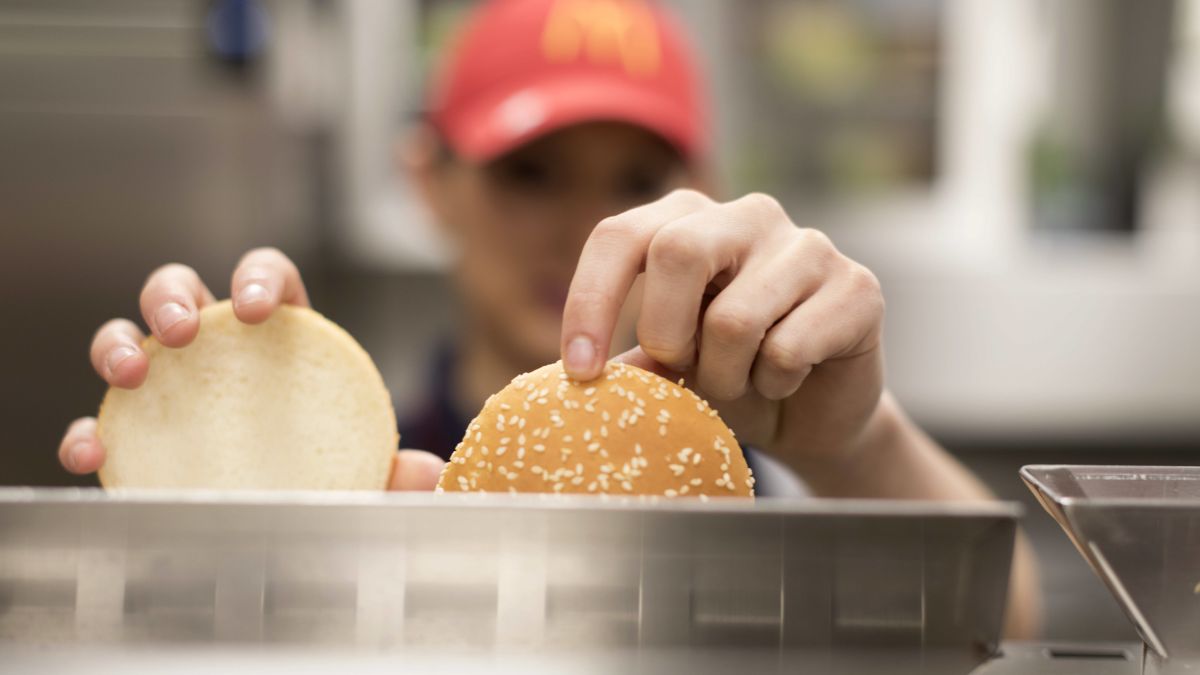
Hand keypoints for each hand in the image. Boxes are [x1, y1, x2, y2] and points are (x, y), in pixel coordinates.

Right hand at [58, 247, 443, 489]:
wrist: (295, 513)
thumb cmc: (330, 465)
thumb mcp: (363, 464)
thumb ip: (393, 465)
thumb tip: (429, 471)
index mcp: (282, 333)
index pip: (268, 274)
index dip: (257, 276)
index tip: (256, 309)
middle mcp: (219, 346)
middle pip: (182, 287)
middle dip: (173, 296)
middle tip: (182, 331)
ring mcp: (174, 382)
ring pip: (130, 334)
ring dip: (119, 343)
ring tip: (128, 374)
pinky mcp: (141, 430)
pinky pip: (106, 421)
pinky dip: (89, 431)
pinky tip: (89, 451)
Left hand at [560, 190, 884, 463]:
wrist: (813, 416)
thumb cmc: (730, 377)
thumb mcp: (668, 367)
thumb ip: (630, 356)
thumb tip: (581, 373)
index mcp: (688, 219)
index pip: (621, 237)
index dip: (590, 301)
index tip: (579, 371)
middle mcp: (749, 215)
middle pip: (677, 252)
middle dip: (666, 332)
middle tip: (681, 370)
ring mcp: (808, 245)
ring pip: (734, 319)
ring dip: (725, 377)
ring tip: (743, 380)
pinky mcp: (857, 287)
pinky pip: (788, 349)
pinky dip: (775, 384)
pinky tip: (789, 379)